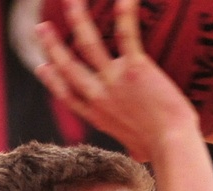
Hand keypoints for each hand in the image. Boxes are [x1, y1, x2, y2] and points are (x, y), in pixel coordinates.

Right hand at [33, 0, 199, 161]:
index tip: (42, 66)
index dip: (51, 79)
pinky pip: (126, 35)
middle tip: (42, 27)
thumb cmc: (161, 149)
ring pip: (88, 44)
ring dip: (77, 20)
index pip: (66, 94)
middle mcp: (98, 96)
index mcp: (97, 115)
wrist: (170, 144)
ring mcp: (113, 81)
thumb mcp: (137, 149)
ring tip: (71, 2)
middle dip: (52, 45)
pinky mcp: (135, 68)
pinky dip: (124, 14)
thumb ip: (133, 145)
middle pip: (67, 66)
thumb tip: (139, 152)